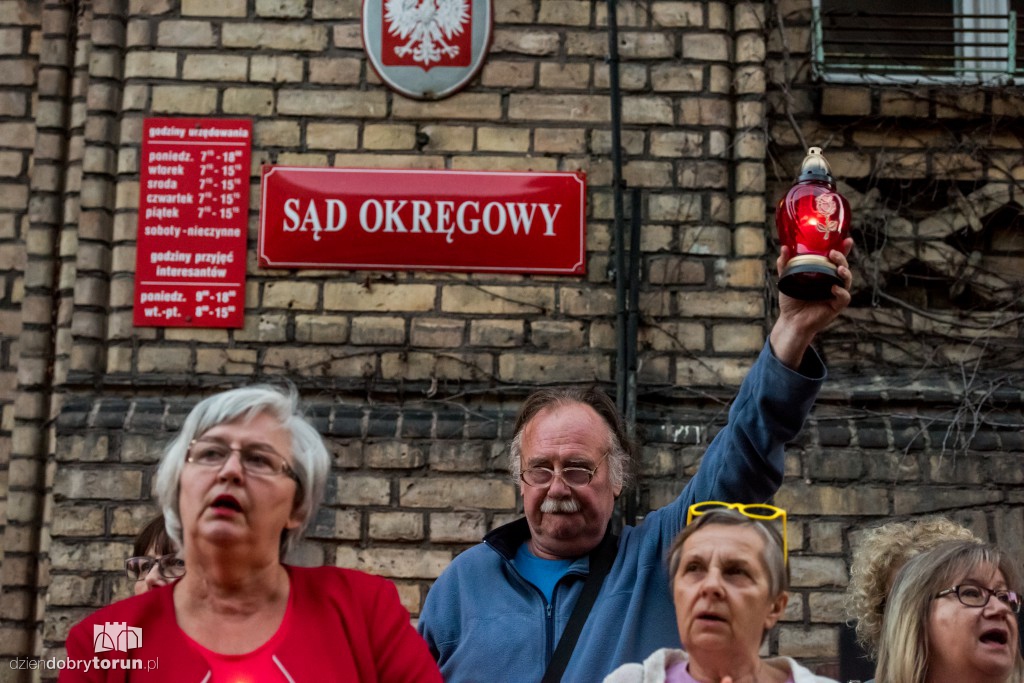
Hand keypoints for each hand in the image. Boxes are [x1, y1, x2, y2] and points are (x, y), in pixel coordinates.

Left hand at [769, 237, 853, 368]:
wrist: (790, 320)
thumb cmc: (791, 300)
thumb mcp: (786, 279)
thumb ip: (786, 265)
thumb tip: (785, 248)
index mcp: (823, 274)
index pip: (835, 260)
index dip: (843, 250)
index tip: (847, 240)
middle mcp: (832, 282)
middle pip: (843, 267)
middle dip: (842, 258)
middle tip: (833, 253)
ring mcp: (835, 294)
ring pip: (847, 280)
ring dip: (845, 272)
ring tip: (838, 268)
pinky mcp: (836, 306)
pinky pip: (844, 297)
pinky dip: (841, 292)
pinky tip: (834, 288)